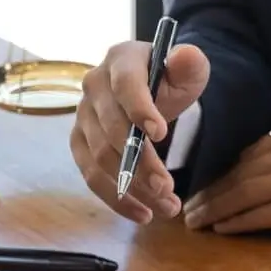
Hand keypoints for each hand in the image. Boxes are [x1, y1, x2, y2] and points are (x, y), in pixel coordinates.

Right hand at [70, 39, 209, 223]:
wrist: (150, 89)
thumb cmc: (169, 78)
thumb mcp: (188, 69)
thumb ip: (190, 64)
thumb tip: (185, 57)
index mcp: (120, 59)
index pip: (125, 84)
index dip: (139, 108)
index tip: (161, 134)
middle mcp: (93, 85)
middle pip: (112, 129)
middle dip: (140, 162)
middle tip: (168, 188)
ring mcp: (82, 115)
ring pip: (101, 158)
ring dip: (133, 187)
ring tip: (166, 206)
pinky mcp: (79, 142)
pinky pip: (91, 176)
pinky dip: (116, 198)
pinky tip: (143, 213)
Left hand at [181, 120, 270, 238]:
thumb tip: (238, 172)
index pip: (246, 155)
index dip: (218, 174)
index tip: (198, 188)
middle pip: (241, 173)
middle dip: (210, 193)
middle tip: (187, 209)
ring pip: (247, 193)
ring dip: (217, 210)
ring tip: (197, 222)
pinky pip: (265, 214)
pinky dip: (240, 222)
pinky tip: (224, 229)